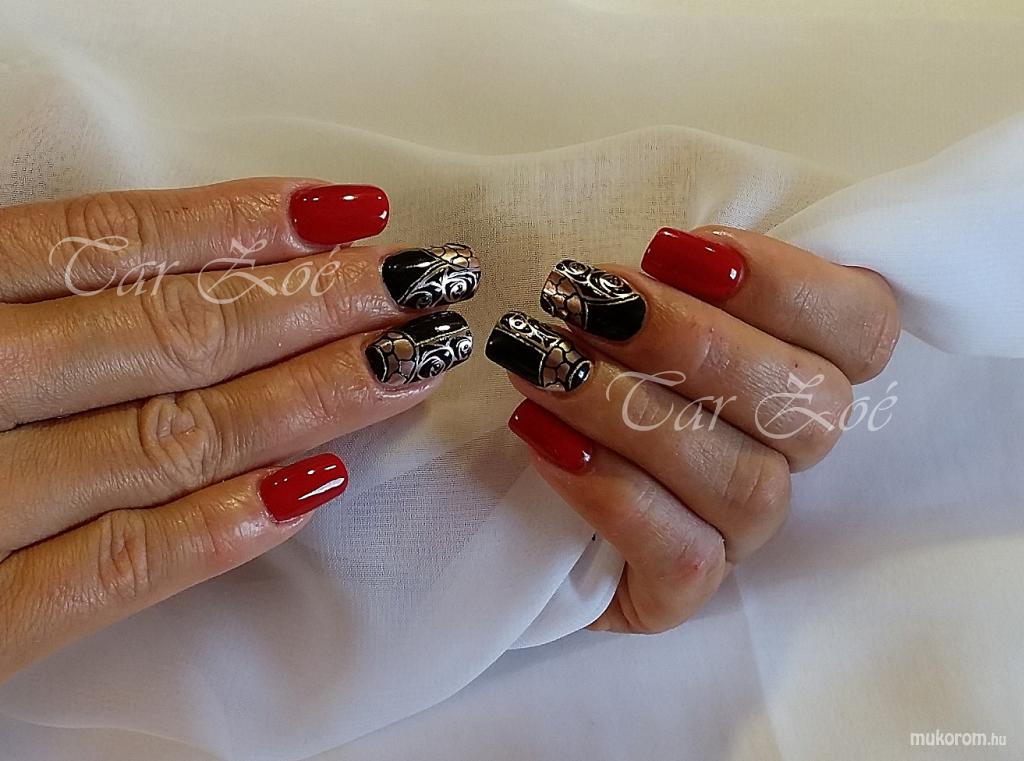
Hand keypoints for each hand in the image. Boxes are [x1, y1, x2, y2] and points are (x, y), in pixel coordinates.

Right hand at [0, 178, 479, 679]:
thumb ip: (18, 303)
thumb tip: (177, 267)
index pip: (105, 248)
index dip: (240, 225)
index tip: (349, 213)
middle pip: (164, 333)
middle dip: (312, 305)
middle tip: (422, 283)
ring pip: (164, 435)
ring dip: (304, 397)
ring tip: (405, 364)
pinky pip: (112, 569)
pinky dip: (217, 526)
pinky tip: (314, 490)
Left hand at [486, 226, 898, 632]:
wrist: (509, 477)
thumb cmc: (582, 358)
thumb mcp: (629, 295)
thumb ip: (673, 271)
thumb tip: (666, 252)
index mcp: (803, 367)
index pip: (862, 325)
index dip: (783, 281)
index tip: (671, 248)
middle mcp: (789, 455)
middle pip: (808, 408)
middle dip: (691, 343)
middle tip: (585, 302)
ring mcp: (743, 531)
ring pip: (744, 484)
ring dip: (633, 413)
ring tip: (546, 365)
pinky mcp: (681, 592)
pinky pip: (685, 561)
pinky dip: (611, 494)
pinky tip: (543, 438)